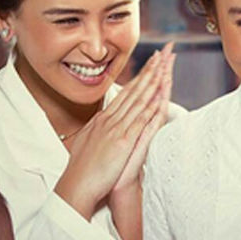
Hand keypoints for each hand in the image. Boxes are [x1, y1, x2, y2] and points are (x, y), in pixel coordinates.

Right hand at [55, 43, 173, 220]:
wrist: (76, 186)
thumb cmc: (82, 170)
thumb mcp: (89, 143)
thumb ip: (98, 131)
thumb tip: (102, 123)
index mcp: (103, 120)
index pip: (125, 93)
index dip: (140, 77)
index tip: (151, 63)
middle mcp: (110, 119)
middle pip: (134, 90)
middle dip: (149, 70)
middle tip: (162, 53)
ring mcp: (116, 128)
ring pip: (138, 100)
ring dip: (152, 81)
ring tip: (164, 64)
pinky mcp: (123, 141)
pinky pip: (140, 119)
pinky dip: (151, 105)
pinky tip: (160, 94)